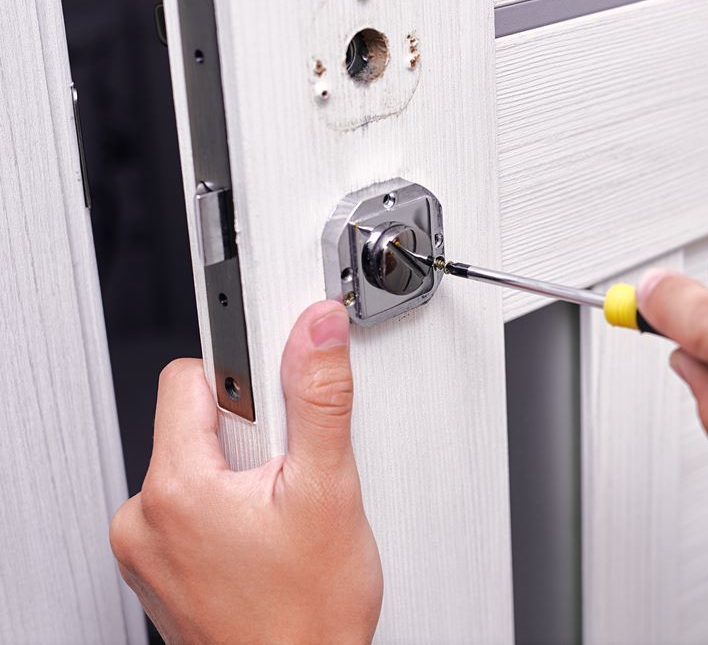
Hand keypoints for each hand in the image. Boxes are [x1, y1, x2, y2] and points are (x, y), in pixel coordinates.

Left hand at [110, 301, 381, 642]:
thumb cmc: (308, 613)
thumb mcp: (328, 490)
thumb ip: (318, 398)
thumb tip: (315, 330)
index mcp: (176, 488)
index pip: (191, 377)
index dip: (246, 378)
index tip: (276, 400)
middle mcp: (144, 518)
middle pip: (196, 422)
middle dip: (251, 438)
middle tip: (289, 481)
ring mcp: (146, 548)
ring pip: (196, 464)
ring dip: (239, 476)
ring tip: (277, 519)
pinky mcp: (157, 567)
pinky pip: (187, 506)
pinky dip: (224, 509)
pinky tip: (261, 540)